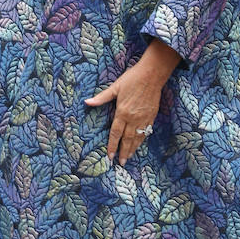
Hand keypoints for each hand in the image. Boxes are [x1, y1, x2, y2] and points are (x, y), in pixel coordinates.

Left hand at [85, 39, 178, 165]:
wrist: (152, 74)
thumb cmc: (132, 78)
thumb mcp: (115, 87)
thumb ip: (102, 97)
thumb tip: (87, 102)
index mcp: (122, 112)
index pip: (115, 133)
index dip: (112, 146)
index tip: (110, 156)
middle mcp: (133, 118)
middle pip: (127, 139)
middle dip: (123, 152)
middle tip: (121, 163)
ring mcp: (144, 118)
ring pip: (138, 137)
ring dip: (133, 148)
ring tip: (129, 157)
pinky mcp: (152, 115)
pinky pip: (146, 131)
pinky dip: (142, 139)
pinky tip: (139, 143)